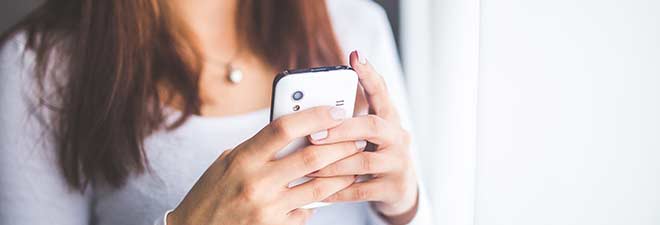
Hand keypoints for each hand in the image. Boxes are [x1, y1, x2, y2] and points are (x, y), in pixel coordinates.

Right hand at [168, 106, 365, 224]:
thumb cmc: (210, 194)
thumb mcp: (227, 163)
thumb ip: (257, 148)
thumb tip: (293, 131)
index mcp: (242, 158)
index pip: (284, 128)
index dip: (314, 115)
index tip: (335, 110)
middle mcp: (256, 182)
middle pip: (311, 157)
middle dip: (340, 145)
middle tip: (356, 138)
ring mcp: (267, 208)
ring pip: (318, 187)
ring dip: (341, 174)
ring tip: (353, 164)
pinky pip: (306, 211)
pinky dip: (319, 201)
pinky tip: (327, 193)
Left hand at [308, 51, 418, 222]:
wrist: (400, 191)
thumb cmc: (373, 155)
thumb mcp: (366, 135)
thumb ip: (346, 122)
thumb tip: (307, 109)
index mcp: (389, 119)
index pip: (381, 92)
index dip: (369, 75)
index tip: (355, 56)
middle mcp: (398, 137)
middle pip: (373, 126)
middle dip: (341, 129)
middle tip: (313, 134)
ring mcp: (398, 163)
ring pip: (364, 161)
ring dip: (333, 163)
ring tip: (308, 166)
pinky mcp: (392, 188)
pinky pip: (360, 190)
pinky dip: (337, 190)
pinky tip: (317, 191)